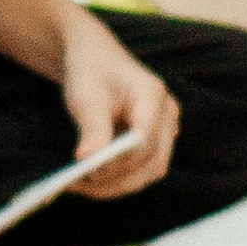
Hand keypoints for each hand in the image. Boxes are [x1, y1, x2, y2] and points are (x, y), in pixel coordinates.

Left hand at [62, 14, 178, 199]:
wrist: (94, 60)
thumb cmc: (90, 72)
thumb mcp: (86, 95)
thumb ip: (92, 127)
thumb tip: (88, 159)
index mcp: (153, 94)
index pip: (144, 139)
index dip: (119, 160)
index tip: (87, 171)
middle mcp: (166, 114)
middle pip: (151, 161)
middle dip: (117, 179)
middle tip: (80, 185)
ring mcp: (164, 130)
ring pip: (148, 172)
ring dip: (116, 184)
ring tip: (80, 185)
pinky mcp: (154, 143)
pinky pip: (141, 170)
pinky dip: (117, 180)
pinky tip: (90, 181)